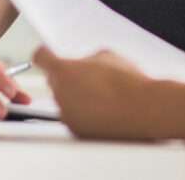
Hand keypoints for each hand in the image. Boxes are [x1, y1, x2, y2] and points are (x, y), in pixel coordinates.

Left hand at [33, 47, 184, 142]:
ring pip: (64, 100)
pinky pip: (74, 116)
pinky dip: (84, 112)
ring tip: (102, 95)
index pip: (40, 57)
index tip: (49, 55)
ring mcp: (66, 114)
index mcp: (64, 70)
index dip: (46, 55)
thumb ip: (87, 59)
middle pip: (53, 81)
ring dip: (76, 96)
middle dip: (66, 77)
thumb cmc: (127, 81)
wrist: (143, 109)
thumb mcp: (107, 56)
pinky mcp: (76, 130)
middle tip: (88, 77)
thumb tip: (84, 64)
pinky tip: (103, 108)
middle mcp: (60, 93)